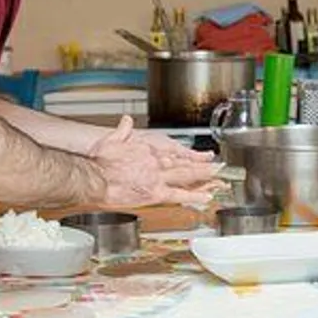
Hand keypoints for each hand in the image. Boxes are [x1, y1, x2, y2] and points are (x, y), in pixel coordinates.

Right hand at [90, 117, 219, 206]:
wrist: (96, 178)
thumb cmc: (101, 162)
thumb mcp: (112, 140)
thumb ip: (123, 129)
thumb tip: (126, 120)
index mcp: (148, 150)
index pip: (173, 153)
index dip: (187, 155)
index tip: (197, 157)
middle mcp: (157, 163)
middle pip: (185, 164)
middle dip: (204, 165)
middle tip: (220, 166)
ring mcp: (158, 178)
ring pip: (187, 177)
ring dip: (205, 177)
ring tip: (220, 178)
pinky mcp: (155, 193)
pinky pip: (180, 195)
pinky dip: (195, 196)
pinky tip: (206, 197)